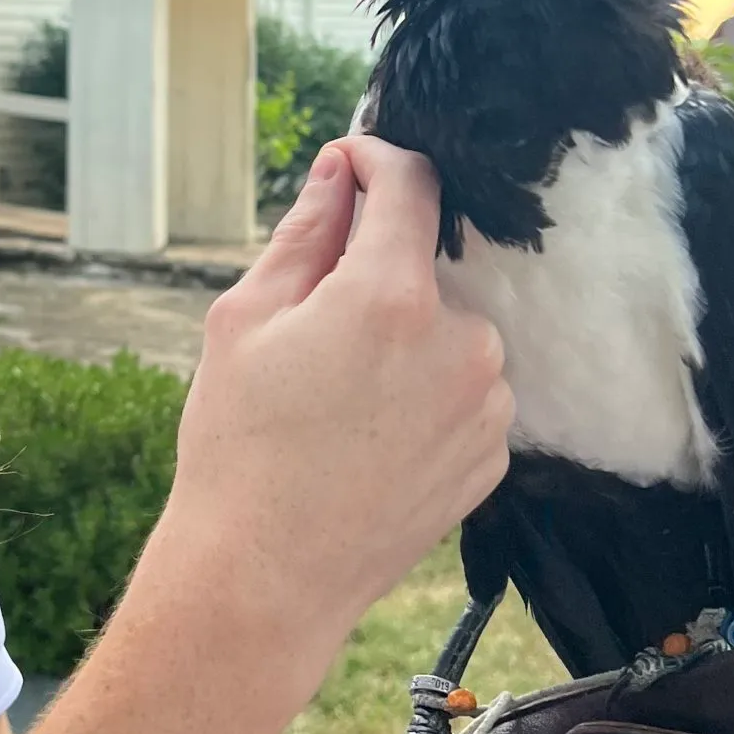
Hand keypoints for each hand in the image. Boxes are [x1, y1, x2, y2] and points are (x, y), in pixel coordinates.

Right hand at [153, 137, 513, 642]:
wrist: (266, 576)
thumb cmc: (238, 443)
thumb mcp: (245, 319)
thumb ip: (305, 233)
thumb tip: (338, 171)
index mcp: (391, 295)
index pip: (411, 183)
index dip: (375, 157)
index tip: (348, 162)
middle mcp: (462, 341)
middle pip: (425, 264)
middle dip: (374, 270)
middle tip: (310, 321)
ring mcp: (488, 402)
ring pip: (448, 328)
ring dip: (403, 332)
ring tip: (336, 392)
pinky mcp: (494, 453)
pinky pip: (463, 388)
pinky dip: (423, 389)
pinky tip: (367, 430)